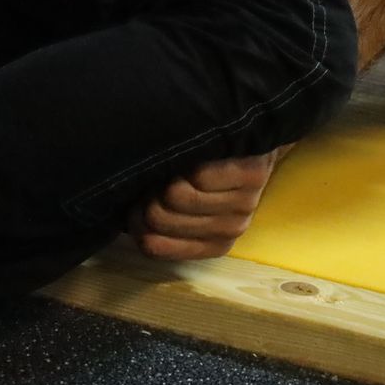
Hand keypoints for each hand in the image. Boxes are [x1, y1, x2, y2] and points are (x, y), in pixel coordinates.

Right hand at [128, 146, 288, 260]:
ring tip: (174, 162)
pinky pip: (201, 175)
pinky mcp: (253, 177)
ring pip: (177, 196)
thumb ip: (159, 215)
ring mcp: (244, 204)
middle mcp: (230, 229)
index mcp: (212, 244)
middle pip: (159, 217)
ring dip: (166, 174)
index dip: (135, 220)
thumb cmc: (209, 171)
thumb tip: (129, 220)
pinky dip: (188, 159)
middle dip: (146, 194)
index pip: (152, 245)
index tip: (137, 200)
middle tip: (156, 176)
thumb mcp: (183, 203)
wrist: (255, 139)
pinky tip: (194, 152)